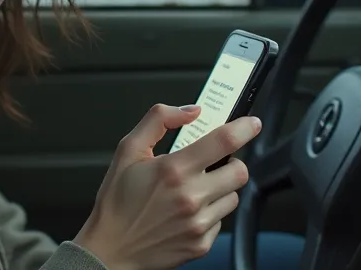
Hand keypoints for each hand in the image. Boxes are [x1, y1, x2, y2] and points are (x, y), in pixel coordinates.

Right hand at [73, 104, 261, 269]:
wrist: (109, 249)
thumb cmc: (117, 201)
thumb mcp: (128, 150)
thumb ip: (159, 120)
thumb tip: (191, 111)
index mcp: (174, 170)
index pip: (224, 142)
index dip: (244, 128)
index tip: (251, 123)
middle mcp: (190, 197)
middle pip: (240, 171)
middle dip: (231, 163)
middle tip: (212, 164)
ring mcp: (198, 223)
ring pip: (233, 197)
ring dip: (220, 190)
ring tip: (193, 191)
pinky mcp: (201, 244)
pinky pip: (220, 221)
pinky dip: (209, 213)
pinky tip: (186, 213)